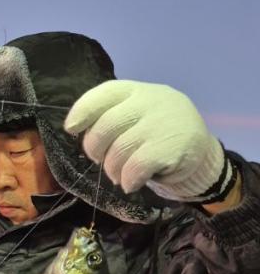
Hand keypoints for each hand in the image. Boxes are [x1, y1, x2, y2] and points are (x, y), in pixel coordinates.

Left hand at [64, 79, 230, 201]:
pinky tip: (132, 182)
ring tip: (120, 174)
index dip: (82, 111)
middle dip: (95, 149)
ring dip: (112, 169)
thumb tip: (77, 129)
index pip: (104, 94)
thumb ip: (113, 116)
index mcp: (137, 91)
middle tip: (100, 160)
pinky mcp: (171, 147)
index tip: (71, 128)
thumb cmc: (158, 134)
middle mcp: (149, 101)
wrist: (201, 152)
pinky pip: (134, 168)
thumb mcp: (138, 115)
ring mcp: (162, 123)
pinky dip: (127, 180)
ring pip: (118, 150)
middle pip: (106, 126)